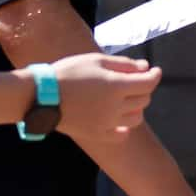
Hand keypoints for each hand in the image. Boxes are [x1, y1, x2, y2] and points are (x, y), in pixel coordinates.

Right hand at [47, 52, 161, 139]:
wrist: (40, 95)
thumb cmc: (68, 72)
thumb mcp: (95, 60)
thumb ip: (124, 64)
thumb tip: (145, 68)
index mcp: (117, 86)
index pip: (148, 83)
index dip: (155, 75)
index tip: (154, 70)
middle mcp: (116, 107)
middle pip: (144, 100)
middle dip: (143, 88)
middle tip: (133, 81)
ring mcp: (108, 123)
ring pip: (136, 118)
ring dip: (136, 107)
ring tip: (125, 99)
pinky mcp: (98, 134)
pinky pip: (121, 134)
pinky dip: (125, 128)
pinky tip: (118, 120)